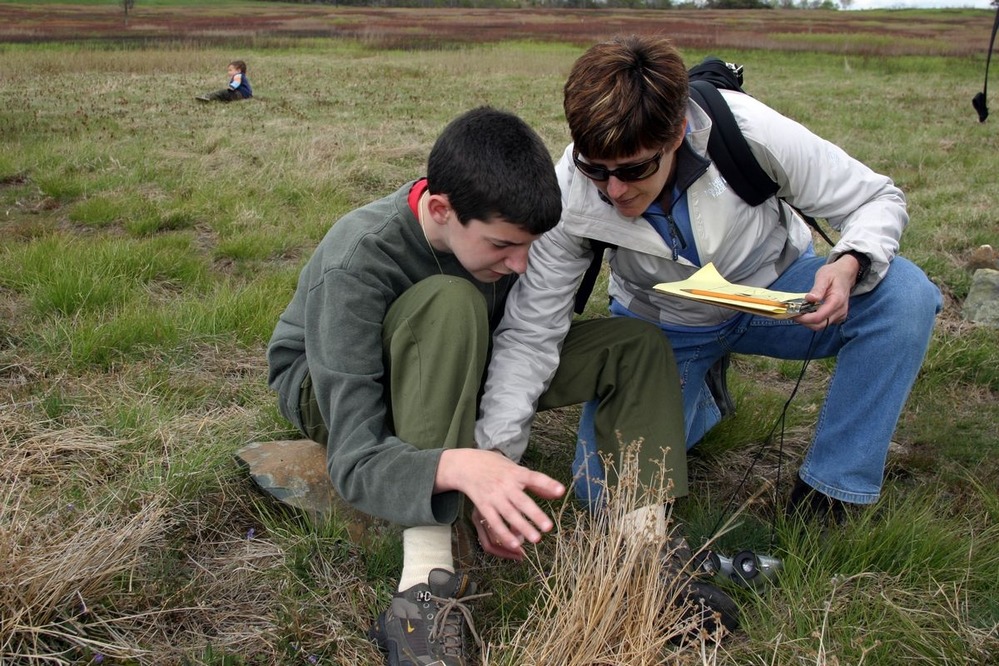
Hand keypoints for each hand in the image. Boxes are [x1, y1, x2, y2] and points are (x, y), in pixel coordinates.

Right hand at [436, 448, 564, 560]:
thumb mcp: (516, 469)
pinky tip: (515, 545)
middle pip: (521, 501)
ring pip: (509, 514)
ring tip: (536, 539)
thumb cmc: (496, 467)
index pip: (534, 478)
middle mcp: (505, 485)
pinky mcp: (484, 506)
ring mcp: (494, 496)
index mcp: (516, 473)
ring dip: (522, 528)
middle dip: (535, 514)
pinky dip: (504, 534)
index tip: (561, 490)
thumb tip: (558, 493)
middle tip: (548, 527)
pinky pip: (495, 522)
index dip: (548, 484)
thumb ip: (536, 483)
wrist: (466, 465)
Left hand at [793, 256, 858, 330]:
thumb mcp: (824, 276)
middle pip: (819, 325)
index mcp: (837, 301)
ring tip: (799, 312)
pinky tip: (808, 312)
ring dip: (808, 322)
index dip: (804, 318)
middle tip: (793, 314)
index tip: (793, 313)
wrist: (845, 274)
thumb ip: (818, 288)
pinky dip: (814, 320)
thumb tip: (809, 298)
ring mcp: (840, 315)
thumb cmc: (833, 274)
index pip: (818, 317)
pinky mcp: (838, 316)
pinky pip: (824, 323)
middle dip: (804, 322)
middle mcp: (840, 311)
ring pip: (821, 325)